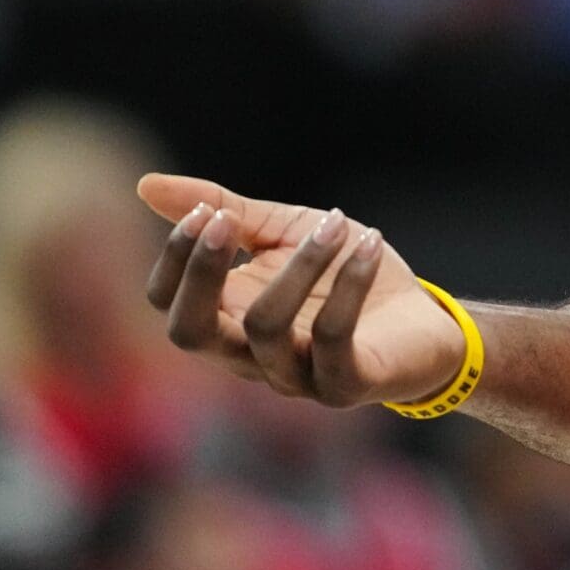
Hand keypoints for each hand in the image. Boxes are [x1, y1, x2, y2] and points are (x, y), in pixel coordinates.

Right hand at [136, 173, 465, 407]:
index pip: (168, 304)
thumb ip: (228, 212)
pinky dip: (349, 284)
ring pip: (265, 326)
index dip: (175, 260)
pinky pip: (332, 338)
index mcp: (226, 320)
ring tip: (336, 222)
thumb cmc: (343, 276)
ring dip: (299, 263)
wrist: (425, 323)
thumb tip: (144, 184)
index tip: (203, 211)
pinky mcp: (344, 385)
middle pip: (190, 332)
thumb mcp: (285, 233)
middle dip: (200, 272)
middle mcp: (248, 357)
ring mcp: (294, 377)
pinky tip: (369, 242)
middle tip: (226, 220)